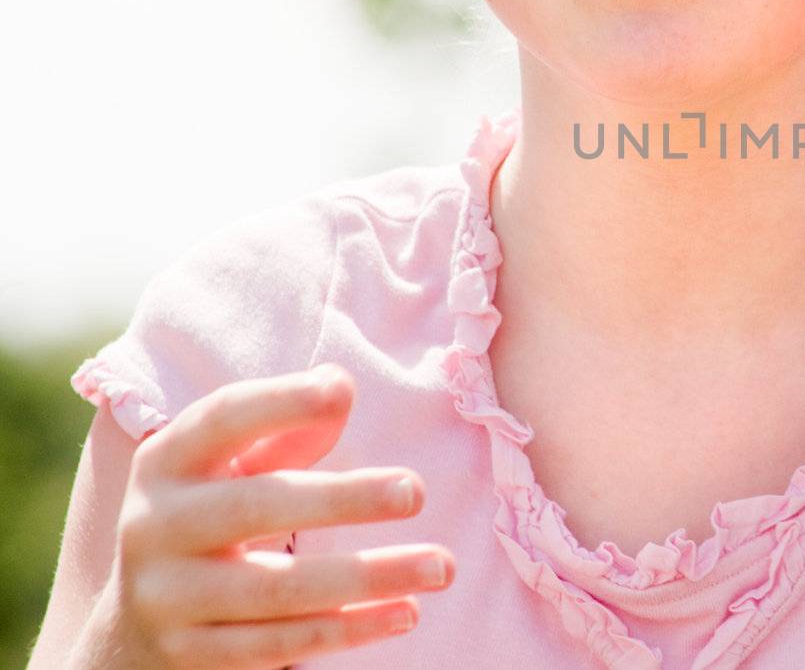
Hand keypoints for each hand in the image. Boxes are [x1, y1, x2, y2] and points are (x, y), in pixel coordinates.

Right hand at [82, 365, 454, 668]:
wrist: (136, 620)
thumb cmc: (213, 512)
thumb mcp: (230, 466)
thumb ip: (286, 432)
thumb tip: (341, 388)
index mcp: (168, 461)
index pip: (223, 419)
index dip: (279, 401)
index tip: (344, 392)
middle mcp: (155, 526)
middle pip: (256, 506)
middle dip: (342, 499)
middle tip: (415, 491)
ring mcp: (168, 598)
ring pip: (278, 591)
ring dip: (369, 577)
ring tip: (441, 566)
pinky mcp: (192, 655)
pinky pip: (281, 644)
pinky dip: (349, 629)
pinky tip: (408, 611)